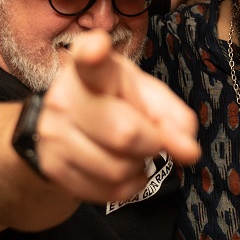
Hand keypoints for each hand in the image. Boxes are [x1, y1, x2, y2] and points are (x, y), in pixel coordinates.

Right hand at [34, 29, 201, 203]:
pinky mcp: (51, 167)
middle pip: (124, 133)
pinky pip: (108, 191)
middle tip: (151, 138)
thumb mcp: (147, 98)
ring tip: (130, 152)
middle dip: (152, 143)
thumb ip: (174, 118)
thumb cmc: (115, 104)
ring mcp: (53, 134)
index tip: (98, 48)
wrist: (66, 131)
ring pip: (117, 170)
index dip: (94, 53)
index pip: (90, 61)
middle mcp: (64, 97)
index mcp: (90, 68)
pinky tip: (121, 168)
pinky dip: (127, 186)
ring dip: (138, 167)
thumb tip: (188, 151)